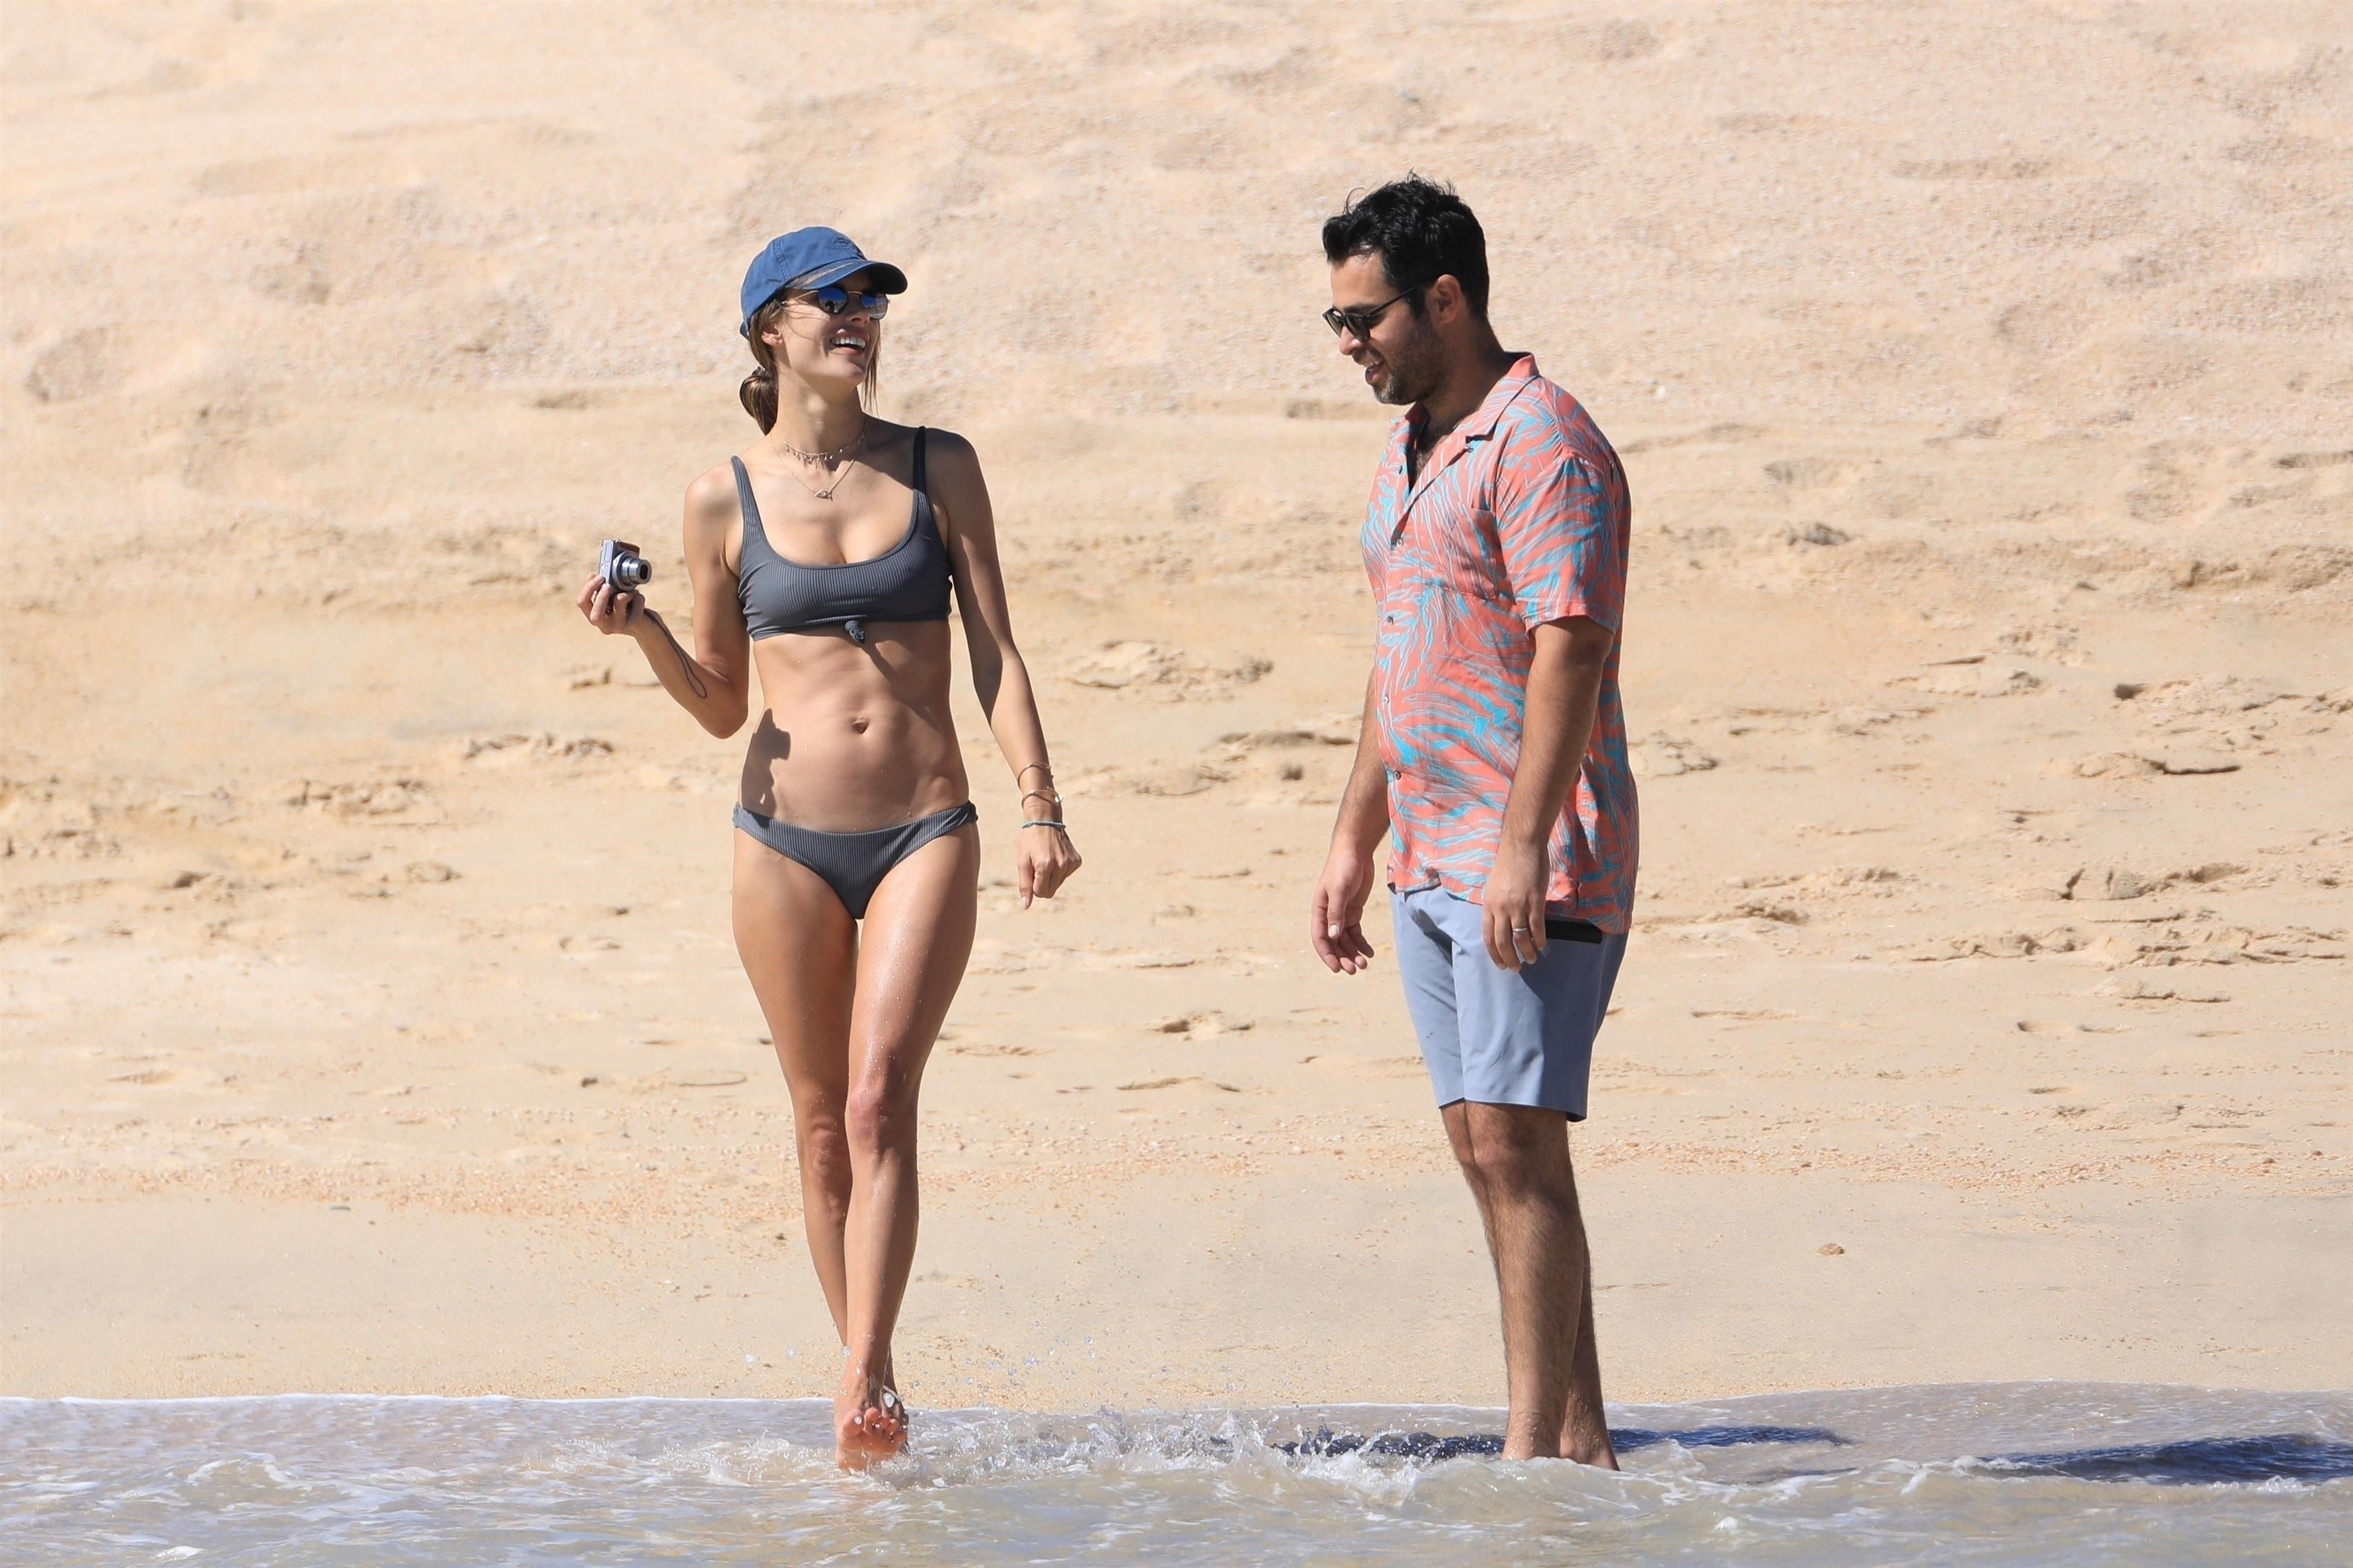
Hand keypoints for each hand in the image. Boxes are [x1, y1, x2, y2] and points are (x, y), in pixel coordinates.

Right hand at [577, 575, 646, 636]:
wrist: (649, 629)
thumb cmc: (628, 610)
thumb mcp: (613, 601)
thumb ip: (601, 590)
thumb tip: (592, 575)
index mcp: (596, 617)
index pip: (582, 603)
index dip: (588, 587)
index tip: (599, 576)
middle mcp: (605, 625)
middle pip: (595, 614)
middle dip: (602, 595)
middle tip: (610, 585)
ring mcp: (620, 626)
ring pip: (619, 600)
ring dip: (627, 591)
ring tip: (632, 593)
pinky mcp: (635, 623)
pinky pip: (637, 601)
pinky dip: (639, 596)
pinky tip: (640, 601)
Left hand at [1019, 824, 1080, 908]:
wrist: (1045, 821)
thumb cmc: (1030, 842)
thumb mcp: (1022, 862)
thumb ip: (1024, 886)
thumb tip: (1026, 906)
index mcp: (1045, 865)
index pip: (1040, 893)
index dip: (1032, 885)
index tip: (1031, 872)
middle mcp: (1061, 865)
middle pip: (1050, 892)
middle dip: (1041, 884)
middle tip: (1037, 867)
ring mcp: (1071, 863)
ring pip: (1058, 885)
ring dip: (1050, 877)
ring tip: (1046, 859)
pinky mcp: (1077, 861)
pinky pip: (1065, 876)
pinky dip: (1059, 871)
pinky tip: (1055, 857)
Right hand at [1311, 848, 1377, 974]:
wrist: (1356, 850)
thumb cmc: (1343, 867)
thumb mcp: (1339, 889)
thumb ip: (1336, 912)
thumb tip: (1333, 936)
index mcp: (1319, 910)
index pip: (1320, 938)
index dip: (1327, 955)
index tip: (1337, 969)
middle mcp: (1328, 914)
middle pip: (1333, 943)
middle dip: (1343, 957)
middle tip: (1355, 970)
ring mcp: (1341, 913)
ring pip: (1345, 940)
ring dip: (1353, 953)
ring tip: (1365, 964)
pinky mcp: (1353, 910)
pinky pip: (1356, 932)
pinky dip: (1362, 943)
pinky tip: (1370, 952)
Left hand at [1481, 841, 1549, 970]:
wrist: (1521, 846)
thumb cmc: (1507, 865)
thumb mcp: (1493, 887)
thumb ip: (1495, 906)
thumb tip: (1500, 924)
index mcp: (1488, 905)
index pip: (1488, 937)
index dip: (1495, 954)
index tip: (1501, 965)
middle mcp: (1501, 908)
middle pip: (1503, 942)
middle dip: (1509, 959)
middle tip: (1516, 968)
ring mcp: (1518, 905)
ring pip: (1520, 937)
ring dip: (1526, 952)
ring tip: (1532, 959)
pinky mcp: (1535, 901)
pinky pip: (1537, 926)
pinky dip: (1539, 939)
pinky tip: (1542, 945)